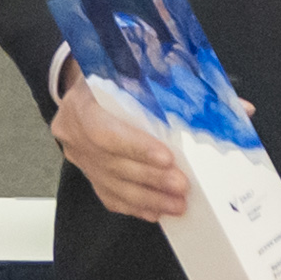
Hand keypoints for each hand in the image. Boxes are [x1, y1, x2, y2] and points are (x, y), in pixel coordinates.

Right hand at [49, 62, 191, 221]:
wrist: (85, 85)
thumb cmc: (112, 74)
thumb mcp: (127, 68)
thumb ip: (156, 83)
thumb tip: (207, 104)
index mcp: (81, 102)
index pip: (104, 132)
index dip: (136, 148)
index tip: (167, 158)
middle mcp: (73, 132)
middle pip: (112, 163)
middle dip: (150, 178)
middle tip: (181, 186)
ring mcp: (78, 156)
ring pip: (112, 185)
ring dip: (148, 198)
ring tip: (177, 204)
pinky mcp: (87, 171)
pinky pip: (109, 195)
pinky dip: (135, 206)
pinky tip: (156, 211)